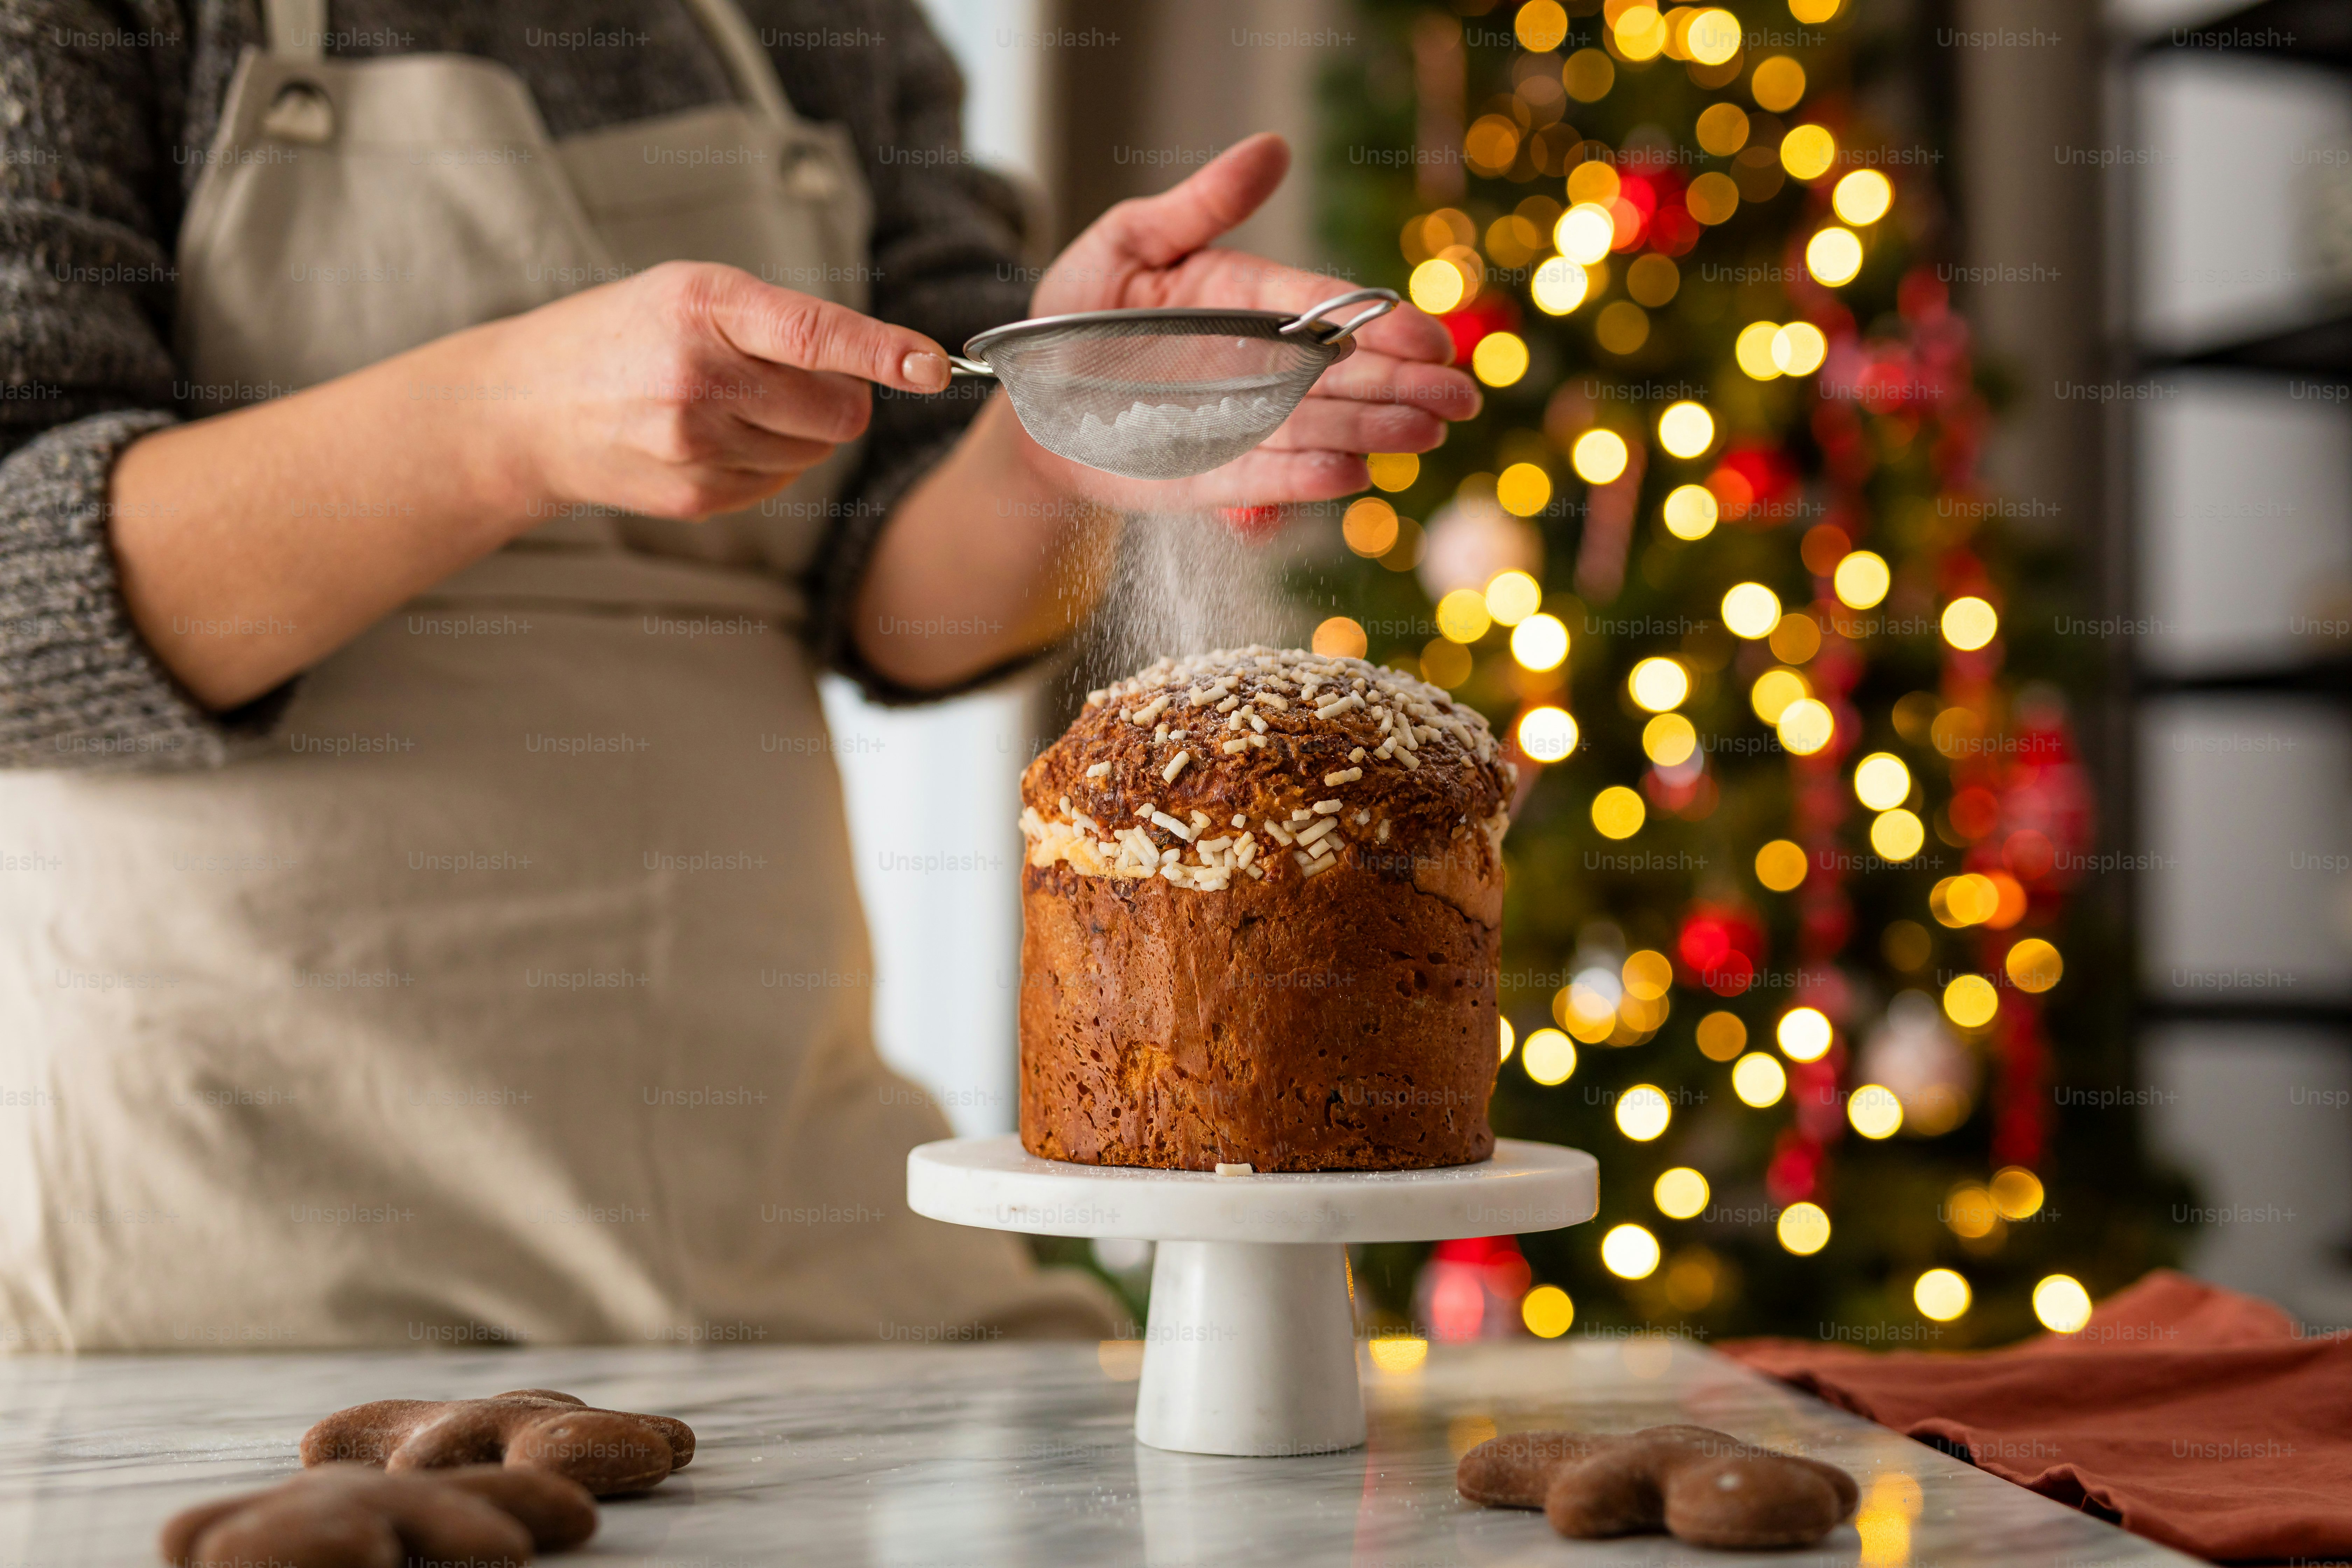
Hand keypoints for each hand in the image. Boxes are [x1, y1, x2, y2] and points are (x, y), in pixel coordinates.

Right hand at [477, 261, 953, 520]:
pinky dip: (765, 460)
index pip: (813, 334)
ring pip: (815, 452)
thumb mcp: (689, 293)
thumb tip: (882, 368)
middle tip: (791, 377)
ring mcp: (695, 446)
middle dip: (838, 397)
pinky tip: (713, 436)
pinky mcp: (695, 496)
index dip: (884, 351)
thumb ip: (782, 322)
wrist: (528, 407)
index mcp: (701, 307)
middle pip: (838, 411)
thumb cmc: (626, 334)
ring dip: (799, 430)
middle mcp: (699, 379)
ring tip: (733, 402)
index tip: (933, 366)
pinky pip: (779, 482)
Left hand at [1018, 132, 1478, 507]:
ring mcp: (1235, 424)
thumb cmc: (1079, 309)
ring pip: (1314, 429)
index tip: (1429, 341)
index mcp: (1246, 300)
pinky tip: (1351, 476)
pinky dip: (1301, 481)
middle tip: (1458, 402)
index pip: (1325, 311)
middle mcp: (1254, 367)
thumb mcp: (1128, 241)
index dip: (1382, 327)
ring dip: (1370, 433)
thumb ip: (1200, 205)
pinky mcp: (1205, 476)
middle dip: (1402, 389)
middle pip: (1339, 378)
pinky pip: (1258, 480)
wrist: (1029, 396)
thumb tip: (1273, 148)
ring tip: (1422, 437)